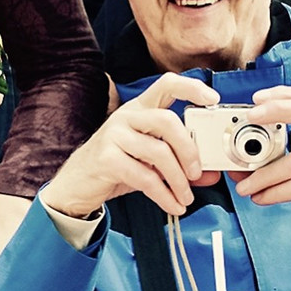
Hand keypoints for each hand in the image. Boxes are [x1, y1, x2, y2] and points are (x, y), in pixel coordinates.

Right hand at [41, 73, 219, 218]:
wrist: (78, 184)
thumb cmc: (117, 165)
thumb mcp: (150, 160)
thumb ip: (179, 161)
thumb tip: (211, 173)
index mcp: (140, 109)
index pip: (166, 85)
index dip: (191, 88)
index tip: (212, 100)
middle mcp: (127, 116)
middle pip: (167, 120)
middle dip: (189, 149)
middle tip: (197, 172)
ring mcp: (114, 135)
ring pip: (159, 152)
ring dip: (179, 181)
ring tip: (186, 197)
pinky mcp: (107, 158)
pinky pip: (145, 177)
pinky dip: (165, 195)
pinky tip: (172, 205)